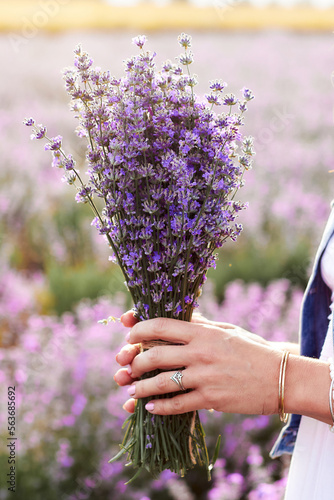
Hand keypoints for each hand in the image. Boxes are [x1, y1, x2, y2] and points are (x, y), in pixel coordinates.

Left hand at [114, 313, 281, 415]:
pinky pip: (177, 404)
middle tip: (127, 366)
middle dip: (134, 362)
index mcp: (203, 332)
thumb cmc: (252, 350)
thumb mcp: (225, 330)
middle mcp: (200, 352)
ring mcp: (204, 377)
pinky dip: (159, 407)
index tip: (129, 336)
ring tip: (131, 390)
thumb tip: (177, 315)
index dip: (138, 329)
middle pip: (154, 355)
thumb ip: (199, 324)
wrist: (280, 377)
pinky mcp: (211, 399)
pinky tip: (150, 407)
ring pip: (160, 381)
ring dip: (140, 387)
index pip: (160, 325)